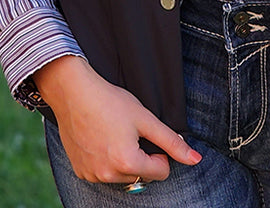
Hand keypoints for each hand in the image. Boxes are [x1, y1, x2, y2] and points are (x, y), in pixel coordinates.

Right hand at [33, 55, 201, 185]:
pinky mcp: (80, 171)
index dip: (160, 153)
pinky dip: (106, 161)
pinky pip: (103, 174)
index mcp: (127, 163)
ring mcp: (92, 175)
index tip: (147, 134)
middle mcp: (108, 175)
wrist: (73, 93)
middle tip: (129, 131)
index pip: (161, 172)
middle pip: (141, 176)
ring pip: (122, 176)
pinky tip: (101, 139)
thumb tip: (195, 159)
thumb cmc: (109, 101)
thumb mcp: (145, 118)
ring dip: (124, 161)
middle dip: (141, 157)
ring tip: (114, 133)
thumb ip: (171, 141)